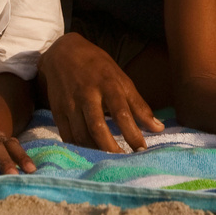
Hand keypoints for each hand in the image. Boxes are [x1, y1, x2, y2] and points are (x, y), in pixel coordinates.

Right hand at [38, 32, 163, 152]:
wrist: (63, 53)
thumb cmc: (98, 68)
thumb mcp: (121, 79)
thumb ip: (139, 105)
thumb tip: (159, 129)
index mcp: (107, 84)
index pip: (122, 112)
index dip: (133, 133)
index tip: (142, 150)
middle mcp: (87, 94)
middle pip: (98, 127)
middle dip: (110, 148)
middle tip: (123, 161)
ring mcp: (70, 103)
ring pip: (81, 134)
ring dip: (95, 151)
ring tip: (108, 160)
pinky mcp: (57, 111)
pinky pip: (68, 135)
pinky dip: (79, 147)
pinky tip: (90, 153)